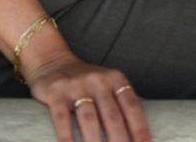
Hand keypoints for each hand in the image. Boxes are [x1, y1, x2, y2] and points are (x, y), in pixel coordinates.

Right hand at [26, 53, 151, 141]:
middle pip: (112, 115)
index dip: (139, 127)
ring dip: (95, 141)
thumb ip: (123, 102)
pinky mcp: (56, 93)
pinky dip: (67, 137)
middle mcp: (98, 80)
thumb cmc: (86, 82)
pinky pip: (62, 118)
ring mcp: (76, 86)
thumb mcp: (108, 84)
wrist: (52, 61)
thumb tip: (143, 132)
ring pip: (89, 118)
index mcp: (115, 79)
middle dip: (119, 140)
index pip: (131, 105)